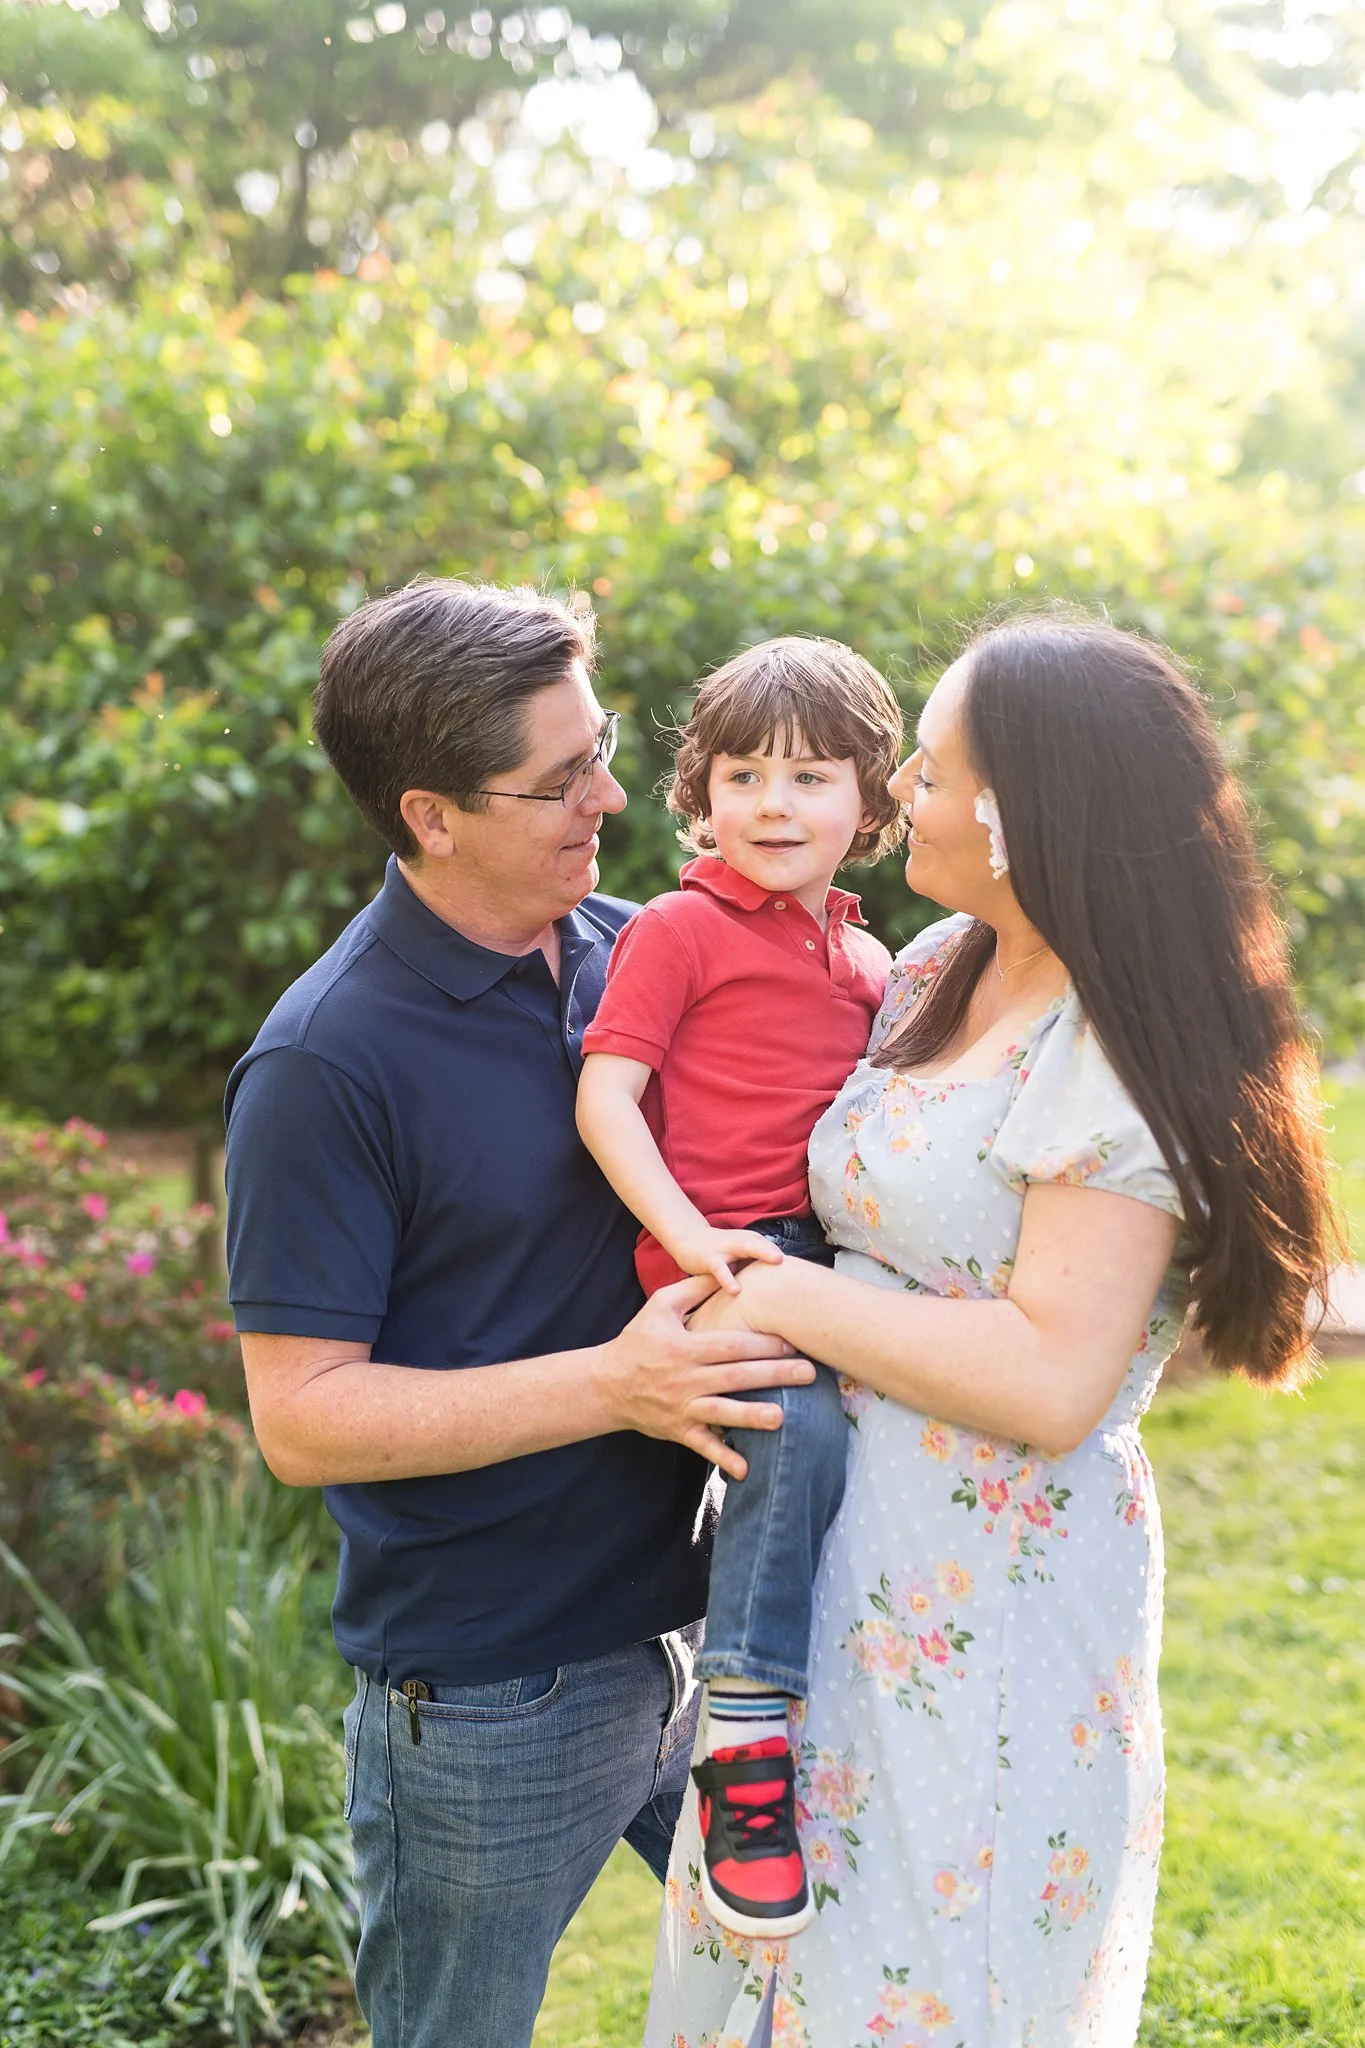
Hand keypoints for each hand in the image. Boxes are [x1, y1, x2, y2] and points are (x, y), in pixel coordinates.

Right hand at [594, 1273, 814, 1480]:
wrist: (605, 1384)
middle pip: (735, 1376)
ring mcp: (682, 1407)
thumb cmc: (638, 1340)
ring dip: (752, 1416)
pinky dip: (723, 1458)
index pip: (730, 1345)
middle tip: (809, 1374)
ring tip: (782, 1418)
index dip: (762, 1343)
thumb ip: (694, 1288)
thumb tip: (730, 1271)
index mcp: (685, 1347)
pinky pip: (703, 1447)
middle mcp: (686, 1378)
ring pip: (722, 1412)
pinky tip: (746, 1470)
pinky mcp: (678, 1430)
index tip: (793, 1342)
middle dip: (774, 1375)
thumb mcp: (660, 1306)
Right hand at [668, 1225, 784, 1295]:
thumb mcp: (744, 1259)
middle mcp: (743, 1242)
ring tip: (778, 1261)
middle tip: (794, 1259)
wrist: (690, 1241)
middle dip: (778, 1250)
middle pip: (763, 1245)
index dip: (792, 1263)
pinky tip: (736, 1291)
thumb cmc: (723, 1254)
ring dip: (762, 1252)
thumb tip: (789, 1293)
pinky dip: (728, 1279)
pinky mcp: (709, 1259)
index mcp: (754, 1242)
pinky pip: (720, 1269)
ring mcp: (726, 1249)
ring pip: (745, 1247)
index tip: (809, 1277)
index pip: (775, 1251)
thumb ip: (762, 1271)